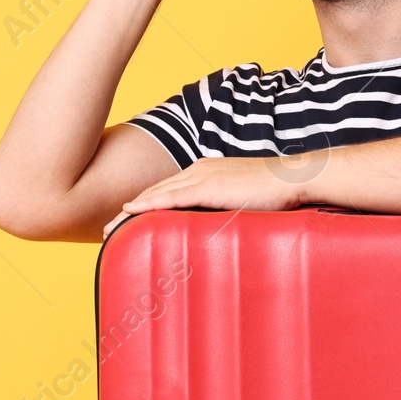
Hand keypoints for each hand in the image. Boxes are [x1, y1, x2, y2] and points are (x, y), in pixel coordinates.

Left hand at [101, 156, 304, 237]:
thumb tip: (216, 229)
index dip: (144, 204)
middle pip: (155, 191)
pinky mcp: (209, 186)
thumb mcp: (241, 199)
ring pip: (157, 194)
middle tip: (107, 229)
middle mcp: (198, 170)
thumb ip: (225, 210)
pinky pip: (171, 196)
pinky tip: (131, 212)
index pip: (167, 190)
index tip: (125, 220)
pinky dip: (148, 204)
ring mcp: (202, 176)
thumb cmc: (274, 192)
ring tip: (110, 228)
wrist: (293, 178)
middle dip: (129, 210)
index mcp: (205, 172)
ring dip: (131, 211)